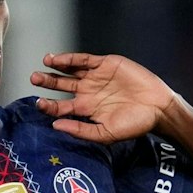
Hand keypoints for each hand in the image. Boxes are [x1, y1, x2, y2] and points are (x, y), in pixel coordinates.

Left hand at [32, 52, 178, 143]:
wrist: (158, 107)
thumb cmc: (135, 124)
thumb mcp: (106, 133)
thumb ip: (81, 131)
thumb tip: (55, 126)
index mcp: (87, 110)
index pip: (62, 107)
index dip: (49, 105)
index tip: (40, 103)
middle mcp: (88, 92)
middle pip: (61, 86)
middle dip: (47, 82)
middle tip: (34, 79)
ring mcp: (96, 77)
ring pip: (70, 71)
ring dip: (55, 68)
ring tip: (44, 65)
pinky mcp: (105, 64)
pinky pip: (84, 60)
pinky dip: (70, 59)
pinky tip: (58, 60)